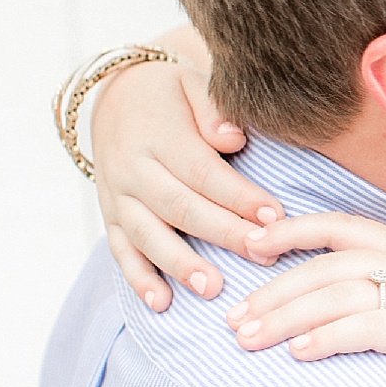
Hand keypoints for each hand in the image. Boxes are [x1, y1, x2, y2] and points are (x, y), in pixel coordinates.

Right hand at [90, 41, 283, 309]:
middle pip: (180, 206)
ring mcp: (117, 196)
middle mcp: (133, 168)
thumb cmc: (173, 95)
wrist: (116, 98)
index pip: (202, 171)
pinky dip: (139, 278)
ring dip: (180, 264)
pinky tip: (162, 303)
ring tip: (213, 288)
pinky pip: (122, 251)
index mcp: (158, 135)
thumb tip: (232, 138)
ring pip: (148, 235)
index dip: (237, 195)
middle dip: (223, 233)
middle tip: (262, 254)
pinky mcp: (111, 217)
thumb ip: (213, 108)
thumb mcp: (192, 83)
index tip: (274, 215)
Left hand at [226, 212, 385, 386]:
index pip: (346, 225)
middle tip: (232, 314)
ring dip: (284, 315)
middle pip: (328, 261)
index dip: (295, 229)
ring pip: (335, 293)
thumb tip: (369, 305)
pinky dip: (324, 338)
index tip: (254, 244)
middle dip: (274, 286)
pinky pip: (362, 327)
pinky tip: (297, 355)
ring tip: (245, 338)